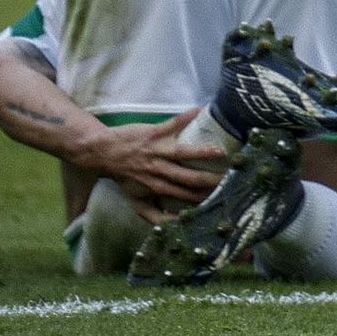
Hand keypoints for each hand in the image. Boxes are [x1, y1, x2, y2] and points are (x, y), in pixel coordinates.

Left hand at [70, 109, 226, 217]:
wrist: (103, 154)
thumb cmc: (124, 177)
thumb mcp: (137, 202)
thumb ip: (156, 216)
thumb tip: (177, 225)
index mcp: (159, 188)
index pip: (188, 197)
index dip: (206, 197)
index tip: (224, 196)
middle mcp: (160, 171)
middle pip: (190, 177)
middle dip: (212, 179)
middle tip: (233, 176)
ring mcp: (158, 150)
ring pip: (184, 153)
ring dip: (203, 152)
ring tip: (222, 152)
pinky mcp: (154, 132)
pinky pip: (173, 123)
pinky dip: (188, 116)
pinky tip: (202, 110)